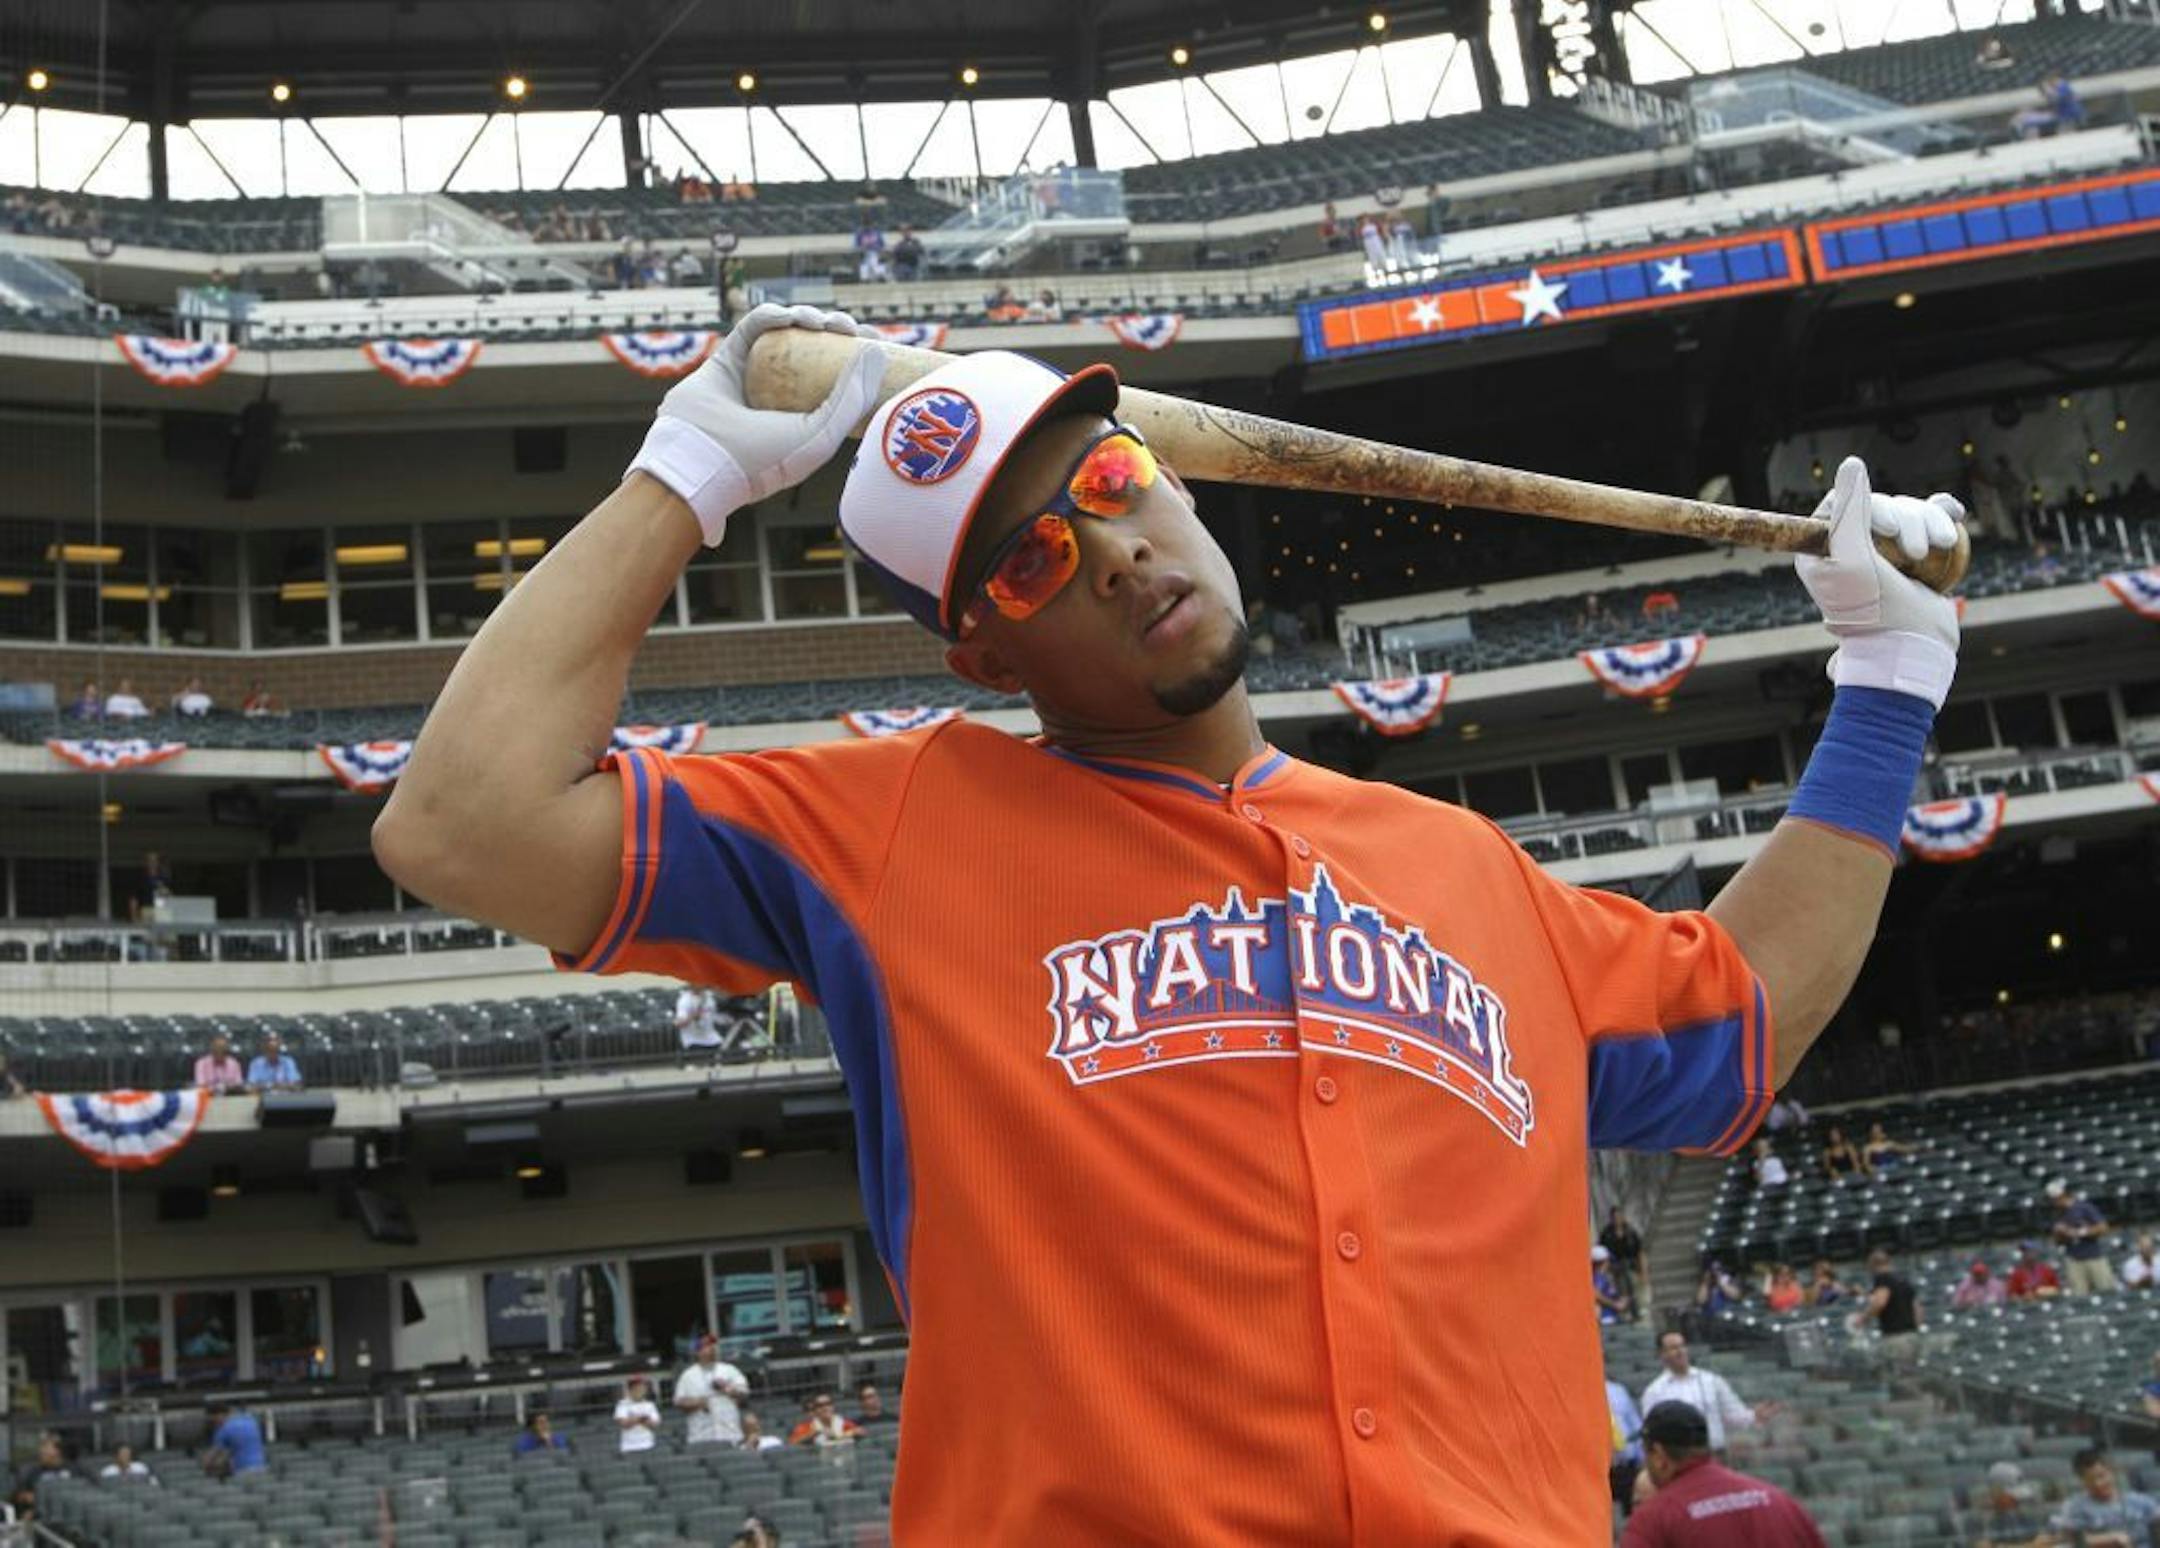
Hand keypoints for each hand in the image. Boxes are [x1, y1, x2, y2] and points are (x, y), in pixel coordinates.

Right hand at [629, 303, 887, 544]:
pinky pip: (751, 328)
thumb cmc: (766, 460)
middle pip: (815, 351)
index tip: (873, 339)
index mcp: (807, 418)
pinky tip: (787, 317)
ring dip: (805, 319)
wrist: (702, 462)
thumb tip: (877, 349)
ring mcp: (754, 377)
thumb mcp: (822, 435)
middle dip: (833, 332)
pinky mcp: (726, 360)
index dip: (856, 355)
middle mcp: (782, 396)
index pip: (839, 378)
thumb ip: (854, 398)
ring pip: (786, 335)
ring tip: (817, 322)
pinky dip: (770, 315)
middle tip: (845, 327)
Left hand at [1796, 456, 1962, 708]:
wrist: (1913, 654)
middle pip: (1884, 505)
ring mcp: (1886, 553)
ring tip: (1936, 552)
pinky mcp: (1916, 559)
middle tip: (1915, 554)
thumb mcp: (1855, 559)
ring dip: (1929, 525)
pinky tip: (1954, 517)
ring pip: (1912, 511)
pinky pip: (1930, 521)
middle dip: (1908, 523)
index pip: (1845, 501)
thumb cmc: (1875, 611)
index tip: (1889, 532)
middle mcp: (1851, 548)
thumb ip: (1850, 512)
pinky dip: (1943, 517)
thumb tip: (1851, 463)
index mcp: (1823, 549)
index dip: (1872, 508)